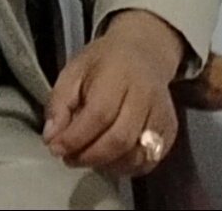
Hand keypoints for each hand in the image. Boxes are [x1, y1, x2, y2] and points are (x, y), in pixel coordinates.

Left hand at [42, 10, 186, 175]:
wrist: (144, 53)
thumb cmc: (104, 62)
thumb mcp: (73, 71)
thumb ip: (59, 102)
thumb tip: (51, 137)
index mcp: (118, 75)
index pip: (98, 115)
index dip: (75, 137)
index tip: (55, 148)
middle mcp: (145, 96)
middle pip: (120, 139)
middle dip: (89, 156)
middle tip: (69, 158)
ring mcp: (161, 115)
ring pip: (136, 155)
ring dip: (106, 165)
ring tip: (85, 158)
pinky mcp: (170, 130)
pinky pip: (149, 160)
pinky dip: (126, 168)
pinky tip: (107, 161)